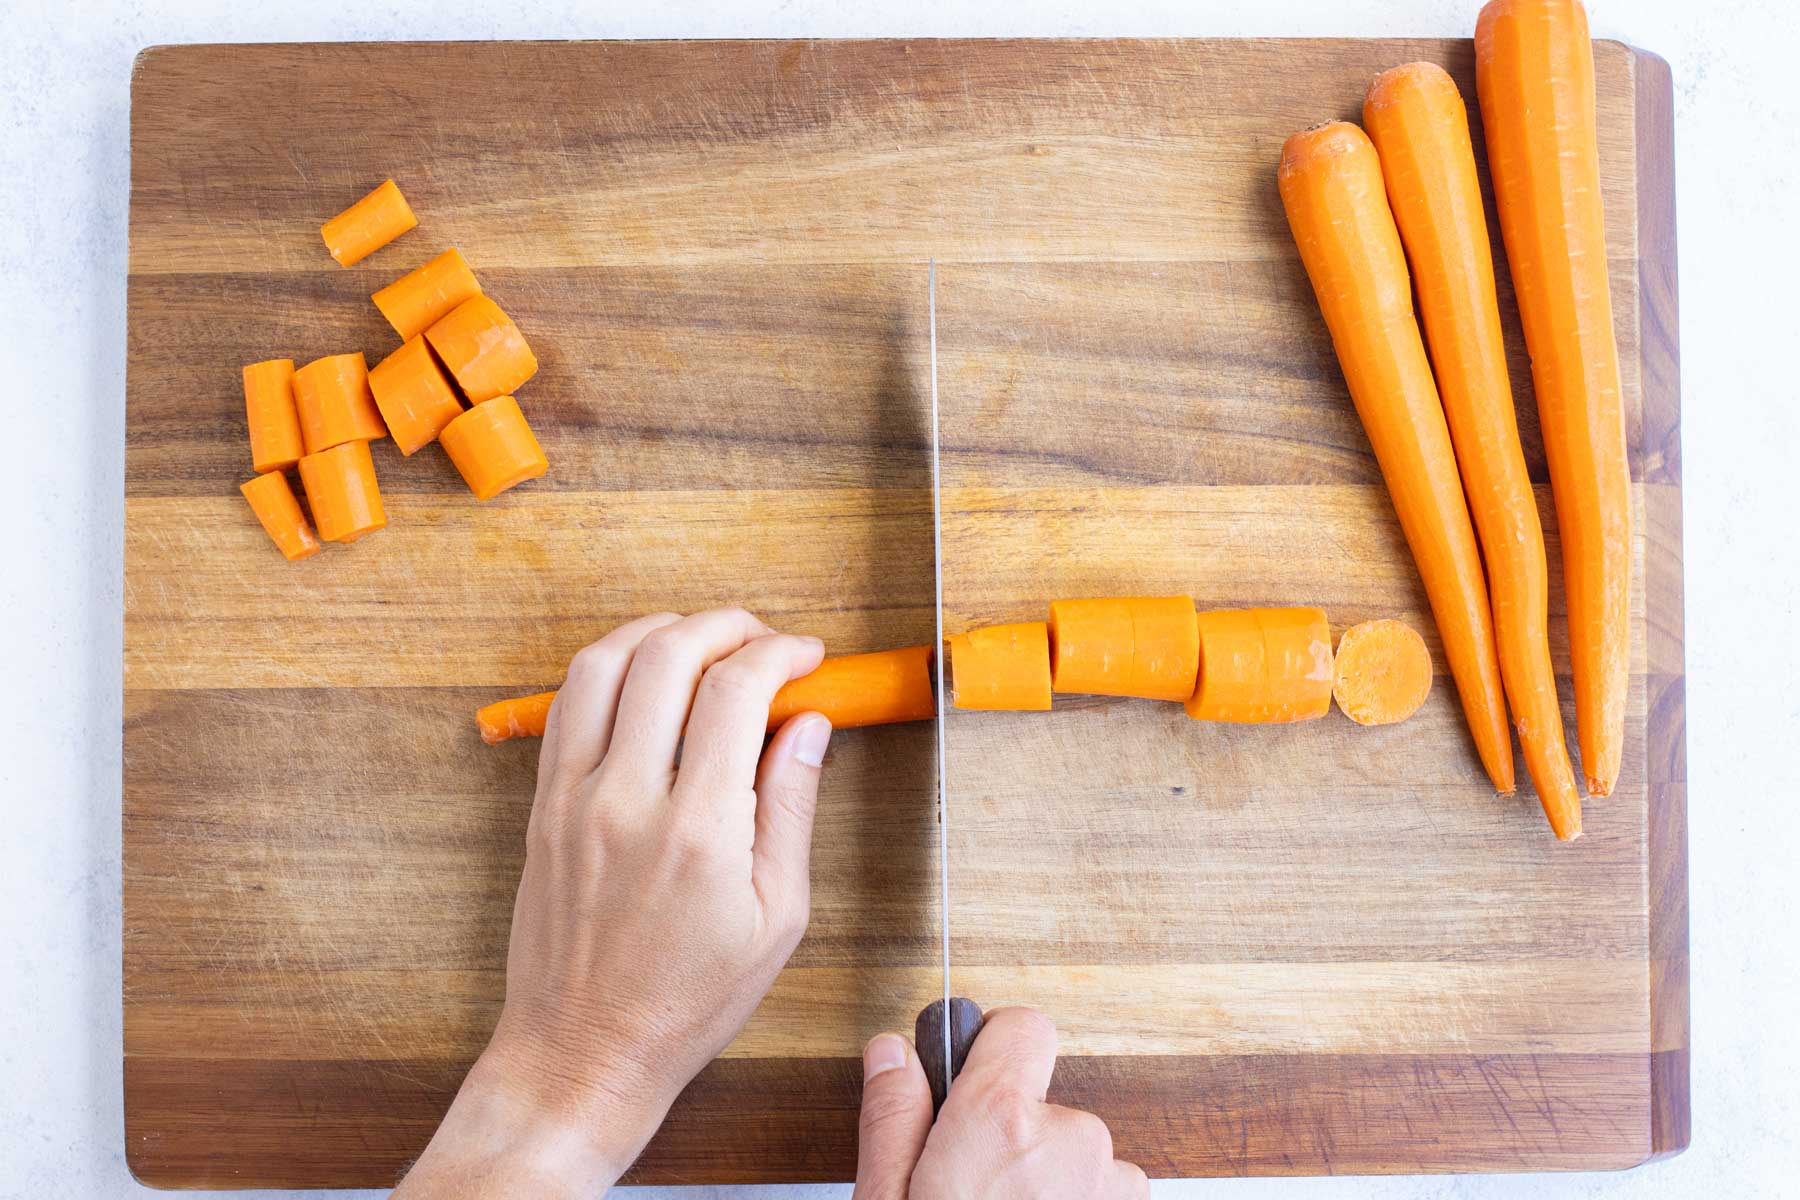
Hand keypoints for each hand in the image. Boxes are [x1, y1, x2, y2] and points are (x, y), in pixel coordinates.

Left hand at [397, 609, 831, 1196]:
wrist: (582, 1052)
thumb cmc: (686, 1000)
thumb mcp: (777, 918)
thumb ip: (791, 808)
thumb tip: (808, 725)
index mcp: (698, 831)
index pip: (735, 691)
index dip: (778, 653)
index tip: (805, 655)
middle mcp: (626, 801)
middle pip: (667, 655)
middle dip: (724, 626)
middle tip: (760, 638)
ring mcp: (572, 798)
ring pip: (602, 663)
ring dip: (658, 631)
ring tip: (701, 642)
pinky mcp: (542, 806)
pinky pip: (566, 705)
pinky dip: (608, 668)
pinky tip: (644, 679)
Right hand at [852, 1007, 1147, 1198]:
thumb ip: (893, 1120)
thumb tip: (893, 1053)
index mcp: (1002, 1123)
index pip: (1021, 1027)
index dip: (992, 1046)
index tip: (972, 1077)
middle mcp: (1072, 1143)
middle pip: (1043, 1103)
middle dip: (1012, 1136)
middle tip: (970, 1189)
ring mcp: (1112, 1186)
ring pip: (1075, 1156)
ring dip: (1047, 1181)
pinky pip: (1103, 1192)